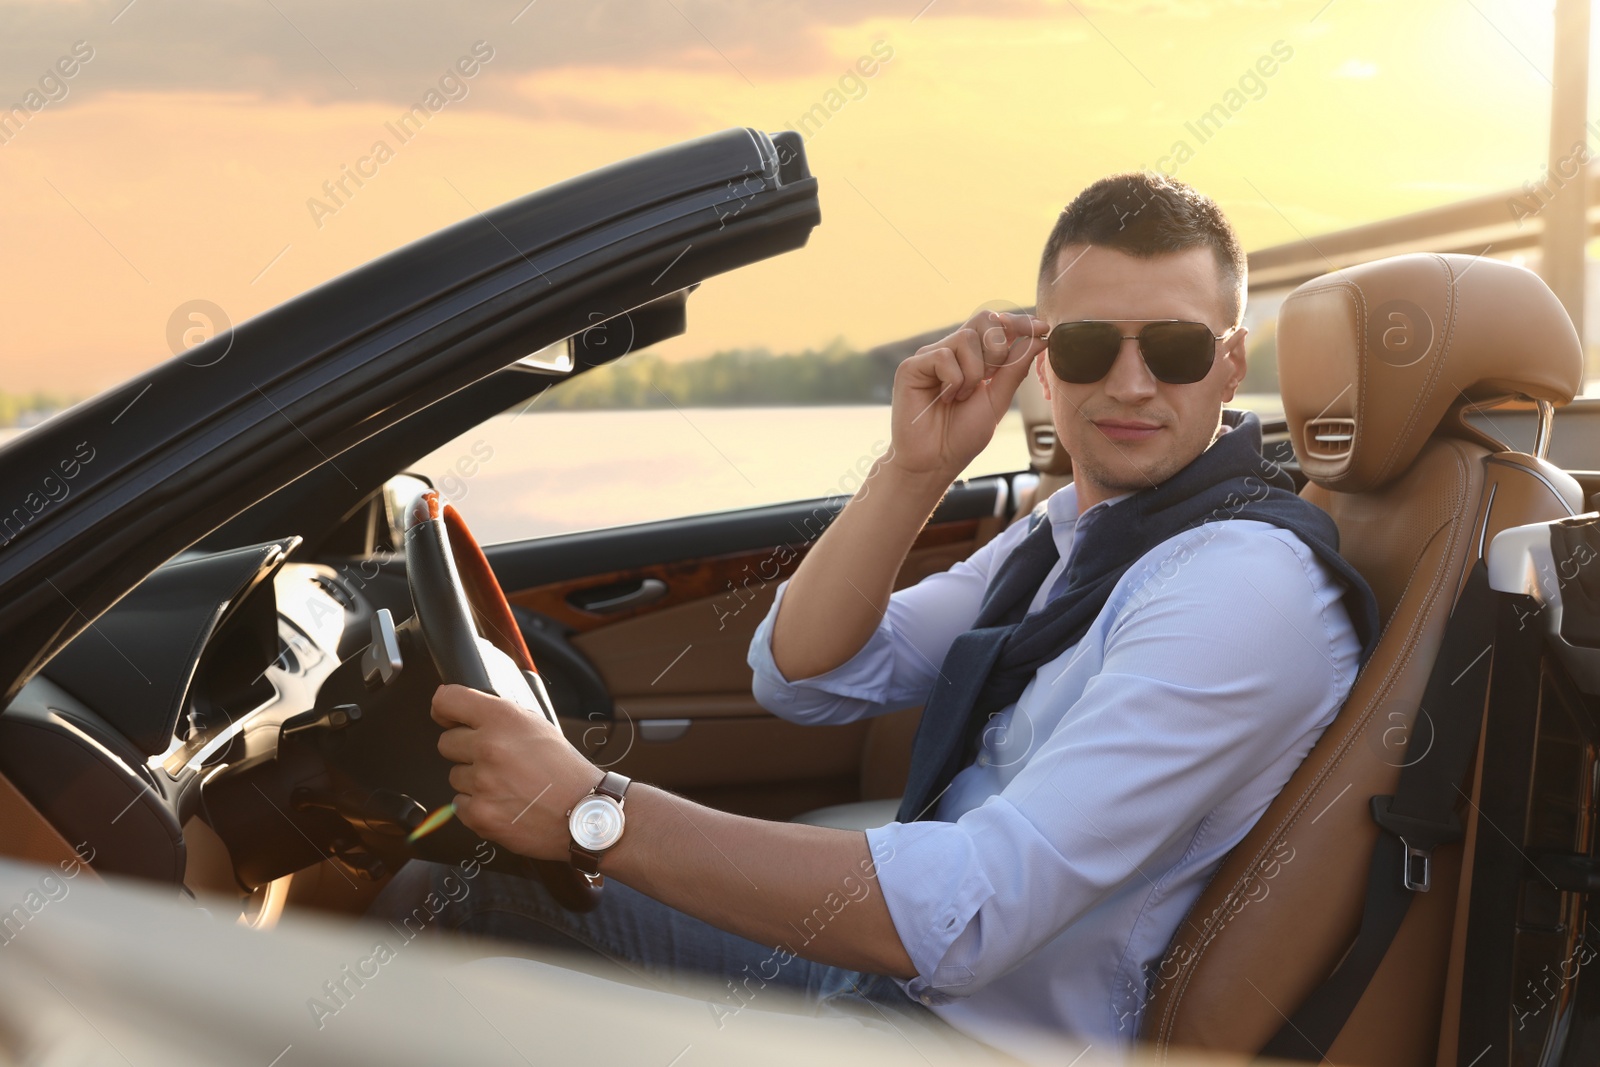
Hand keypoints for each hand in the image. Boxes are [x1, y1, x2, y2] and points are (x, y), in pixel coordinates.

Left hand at [432, 684, 599, 859]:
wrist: (585, 812)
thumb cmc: (566, 770)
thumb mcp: (538, 726)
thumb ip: (501, 717)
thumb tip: (469, 712)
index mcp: (503, 719)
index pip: (446, 700)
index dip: (444, 709)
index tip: (446, 716)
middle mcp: (489, 747)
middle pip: (446, 743)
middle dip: (465, 750)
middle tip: (494, 759)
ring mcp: (482, 783)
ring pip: (455, 776)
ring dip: (474, 780)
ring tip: (506, 785)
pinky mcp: (480, 815)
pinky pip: (460, 805)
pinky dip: (478, 806)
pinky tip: (504, 804)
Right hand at [886, 310, 1046, 479]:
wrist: (935, 462)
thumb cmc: (962, 436)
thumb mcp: (997, 400)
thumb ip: (1014, 368)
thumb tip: (1040, 337)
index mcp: (973, 358)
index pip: (997, 324)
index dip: (1020, 323)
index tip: (1042, 329)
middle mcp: (951, 351)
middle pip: (983, 320)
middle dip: (997, 348)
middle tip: (989, 378)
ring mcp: (930, 356)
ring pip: (965, 338)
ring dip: (973, 373)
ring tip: (961, 397)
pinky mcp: (912, 366)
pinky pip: (944, 356)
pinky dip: (953, 380)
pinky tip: (944, 399)